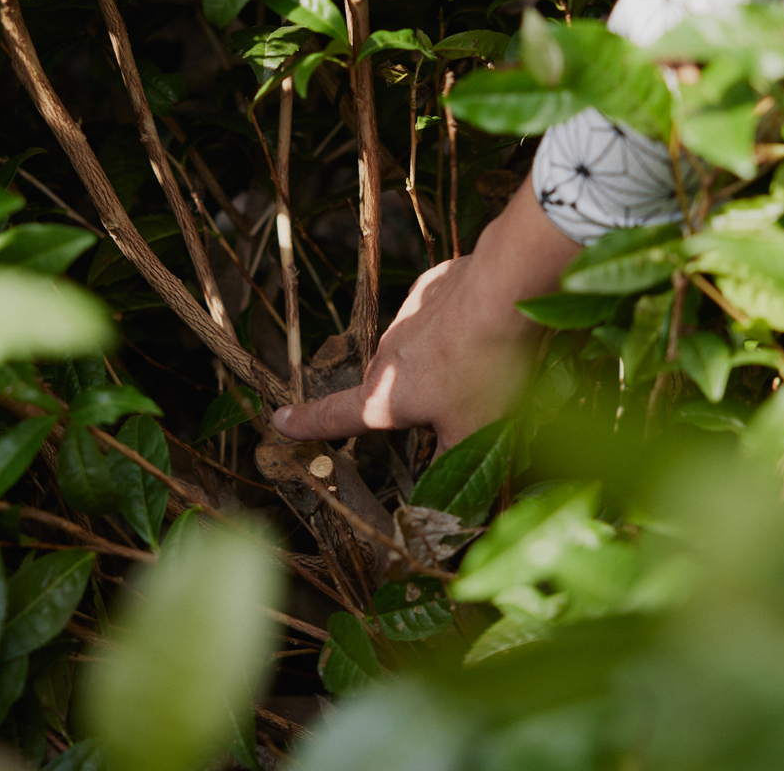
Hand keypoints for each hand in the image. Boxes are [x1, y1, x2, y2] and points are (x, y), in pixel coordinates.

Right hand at [272, 174, 581, 450]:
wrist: (504, 291)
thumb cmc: (484, 370)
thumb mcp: (474, 434)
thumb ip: (452, 465)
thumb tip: (440, 495)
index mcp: (385, 395)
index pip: (335, 416)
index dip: (307, 424)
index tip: (280, 421)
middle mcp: (386, 354)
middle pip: (388, 385)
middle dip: (408, 399)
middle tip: (450, 408)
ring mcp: (408, 316)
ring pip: (415, 349)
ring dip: (436, 362)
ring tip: (480, 367)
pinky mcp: (432, 287)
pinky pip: (438, 314)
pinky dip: (456, 325)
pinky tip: (486, 329)